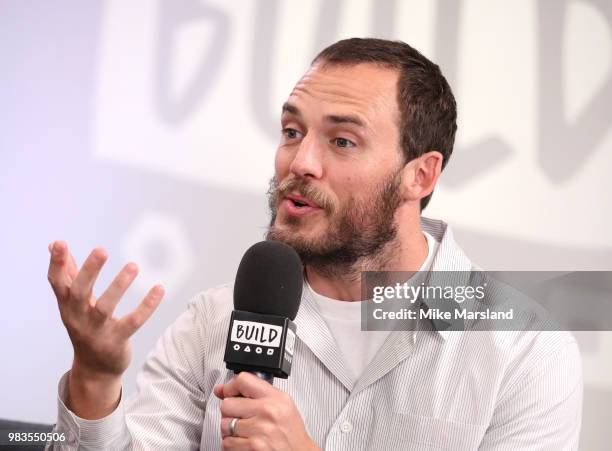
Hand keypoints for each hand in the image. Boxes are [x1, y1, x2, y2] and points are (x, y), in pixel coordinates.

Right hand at [47, 240, 163, 417]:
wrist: (94, 369)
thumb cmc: (84, 325)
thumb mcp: (73, 301)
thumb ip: (68, 273)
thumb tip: (54, 244)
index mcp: (67, 304)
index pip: (56, 282)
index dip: (56, 263)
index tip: (59, 243)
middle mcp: (78, 317)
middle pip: (79, 292)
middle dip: (89, 271)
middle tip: (102, 249)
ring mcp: (97, 330)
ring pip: (106, 307)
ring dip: (119, 285)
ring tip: (134, 265)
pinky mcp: (117, 340)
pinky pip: (133, 322)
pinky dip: (147, 306)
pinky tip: (159, 288)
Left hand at [214, 372, 319, 450]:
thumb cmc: (290, 433)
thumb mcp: (282, 405)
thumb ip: (256, 394)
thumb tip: (222, 390)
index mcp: (276, 398)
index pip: (243, 380)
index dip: (230, 387)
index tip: (227, 392)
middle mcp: (268, 411)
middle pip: (227, 404)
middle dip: (230, 412)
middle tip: (241, 417)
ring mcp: (260, 430)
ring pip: (224, 424)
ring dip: (230, 430)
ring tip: (245, 431)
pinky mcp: (252, 447)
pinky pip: (227, 442)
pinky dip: (232, 444)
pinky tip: (244, 442)